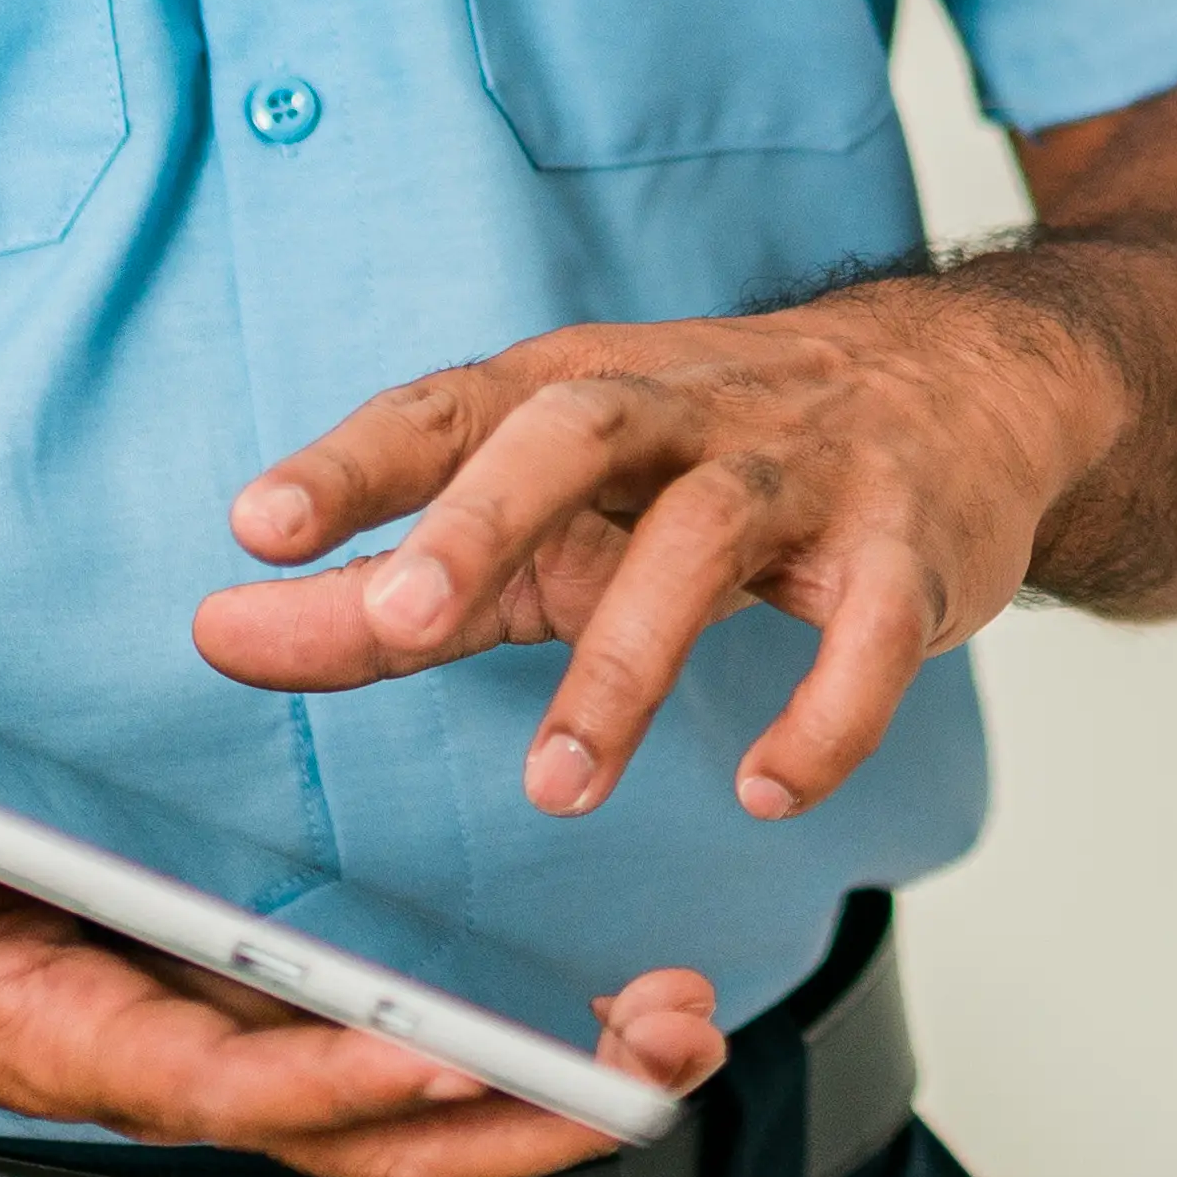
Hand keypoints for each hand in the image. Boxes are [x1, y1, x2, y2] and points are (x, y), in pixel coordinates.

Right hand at [0, 780, 727, 1176]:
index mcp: (82, 1041)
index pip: (228, 1087)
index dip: (340, 1086)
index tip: (450, 1064)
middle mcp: (176, 1066)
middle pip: (364, 1139)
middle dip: (513, 1120)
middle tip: (652, 1071)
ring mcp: (225, 1052)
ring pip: (407, 1120)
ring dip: (547, 1096)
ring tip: (678, 1044)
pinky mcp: (251, 1021)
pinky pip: (394, 1069)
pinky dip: (510, 1063)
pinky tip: (609, 1025)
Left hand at [192, 274, 1121, 822]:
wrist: (958, 386)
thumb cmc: (712, 460)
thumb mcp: (547, 512)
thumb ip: (390, 582)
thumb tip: (218, 630)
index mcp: (577, 394)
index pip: (447, 412)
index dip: (352, 467)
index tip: (255, 529)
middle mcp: (684, 411)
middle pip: (574, 434)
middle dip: (484, 521)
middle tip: (402, 623)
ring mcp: (803, 472)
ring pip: (709, 538)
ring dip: (629, 663)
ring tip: (557, 786)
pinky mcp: (909, 548)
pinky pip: (872, 627)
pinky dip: (826, 712)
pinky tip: (769, 790)